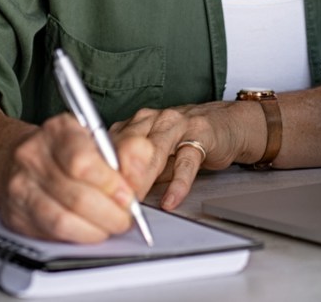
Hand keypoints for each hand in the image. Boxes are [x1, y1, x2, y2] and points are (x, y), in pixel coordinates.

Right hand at [0, 113, 154, 242]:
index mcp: (58, 130)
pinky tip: (89, 229)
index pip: (82, 162)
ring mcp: (20, 186)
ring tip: (109, 225)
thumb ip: (128, 152)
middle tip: (125, 217)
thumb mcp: (100, 139)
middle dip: (110, 214)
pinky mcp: (15, 213)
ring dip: (95, 229)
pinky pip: (51, 234)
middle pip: (76, 196)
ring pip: (62, 220)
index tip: (128, 196)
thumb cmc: (67, 150)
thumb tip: (139, 175)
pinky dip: (77, 237)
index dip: (110, 185)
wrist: (23, 157)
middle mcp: (33, 155)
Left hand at [110, 102, 255, 210]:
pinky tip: (171, 199)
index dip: (102, 170)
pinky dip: (178, 183)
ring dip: (143, 177)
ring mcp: (177, 125)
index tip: (96, 194)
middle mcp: (153, 119)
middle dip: (119, 175)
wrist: (224, 124)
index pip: (111, 144)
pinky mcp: (201, 135)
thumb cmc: (185, 140)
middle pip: (129, 145)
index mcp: (136, 123)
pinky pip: (187, 161)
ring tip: (136, 200)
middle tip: (113, 201)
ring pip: (154, 150)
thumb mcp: (155, 155)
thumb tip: (111, 197)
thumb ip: (135, 171)